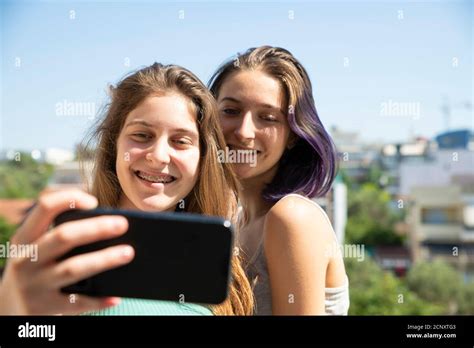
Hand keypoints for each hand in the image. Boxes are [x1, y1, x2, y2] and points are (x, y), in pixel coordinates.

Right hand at [0, 189, 134, 314]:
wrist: (7, 310)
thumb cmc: (34, 269)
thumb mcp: (34, 249)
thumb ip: (60, 235)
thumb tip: (109, 224)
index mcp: (25, 238)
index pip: (45, 207)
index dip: (70, 199)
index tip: (94, 201)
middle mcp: (26, 260)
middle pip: (64, 236)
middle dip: (96, 228)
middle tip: (123, 224)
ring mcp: (34, 286)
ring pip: (73, 269)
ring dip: (104, 259)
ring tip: (128, 253)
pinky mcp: (45, 309)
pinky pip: (77, 303)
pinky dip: (98, 300)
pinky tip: (116, 297)